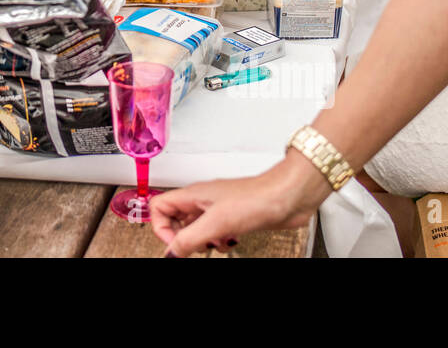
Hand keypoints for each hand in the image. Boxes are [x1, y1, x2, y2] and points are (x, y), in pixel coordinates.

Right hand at [149, 154, 327, 256]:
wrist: (287, 197)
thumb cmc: (256, 198)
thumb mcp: (216, 223)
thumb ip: (189, 238)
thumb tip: (171, 252)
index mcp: (192, 195)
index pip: (159, 207)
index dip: (162, 228)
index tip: (176, 245)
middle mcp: (202, 200)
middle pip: (176, 219)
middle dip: (183, 238)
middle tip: (194, 247)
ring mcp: (217, 208)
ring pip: (196, 227)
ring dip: (202, 242)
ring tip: (213, 244)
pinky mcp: (233, 216)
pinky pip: (214, 231)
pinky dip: (218, 240)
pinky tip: (229, 241)